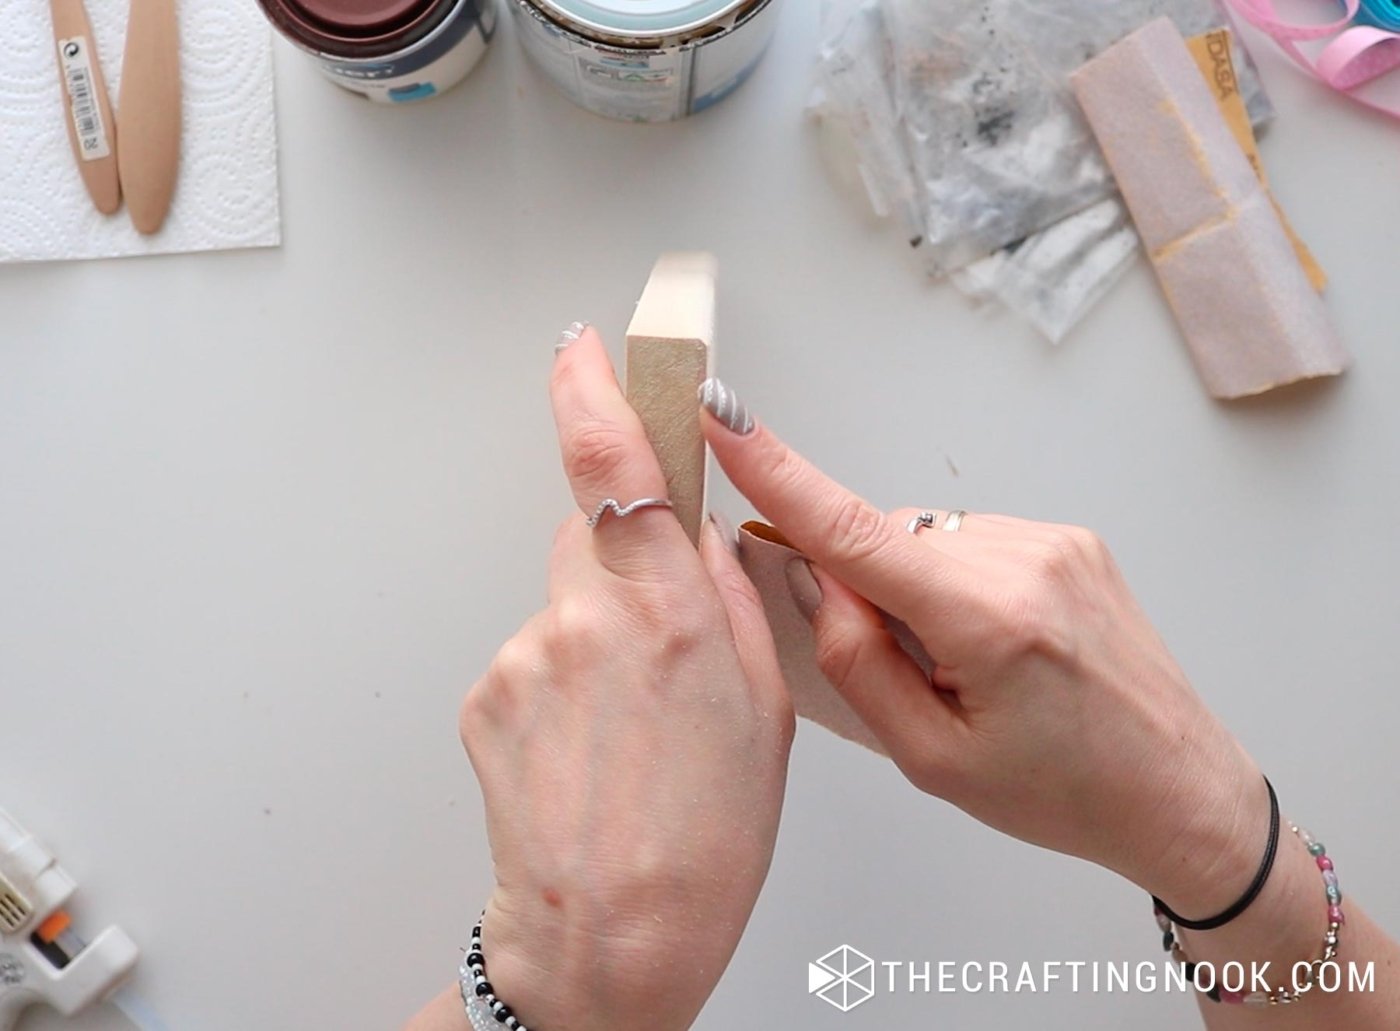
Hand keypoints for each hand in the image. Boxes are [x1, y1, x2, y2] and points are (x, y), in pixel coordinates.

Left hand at [458, 334, 793, 1030]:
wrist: (610, 941)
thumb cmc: (703, 845)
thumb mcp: (763, 709)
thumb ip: (725, 601)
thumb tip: (697, 535)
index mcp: (668, 614)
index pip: (614, 459)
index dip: (593, 386)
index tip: (585, 348)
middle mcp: (586, 621)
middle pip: (592, 534)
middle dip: (624, 562)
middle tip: (659, 648)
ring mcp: (524, 657)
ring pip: (563, 602)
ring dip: (595, 641)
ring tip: (628, 729)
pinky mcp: (484, 695)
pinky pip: (531, 657)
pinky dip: (560, 686)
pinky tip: (589, 748)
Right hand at [698, 378, 1267, 918]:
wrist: (1179, 793)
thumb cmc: (1065, 794)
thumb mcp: (932, 759)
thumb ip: (857, 662)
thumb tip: (818, 582)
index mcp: (990, 621)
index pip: (854, 532)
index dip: (779, 473)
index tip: (728, 417)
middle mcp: (1026, 560)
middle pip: (886, 536)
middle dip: (868, 588)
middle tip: (910, 669)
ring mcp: (1056, 541)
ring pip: (925, 536)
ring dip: (915, 586)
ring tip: (968, 665)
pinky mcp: (1072, 538)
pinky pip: (969, 539)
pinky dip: (954, 580)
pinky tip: (994, 641)